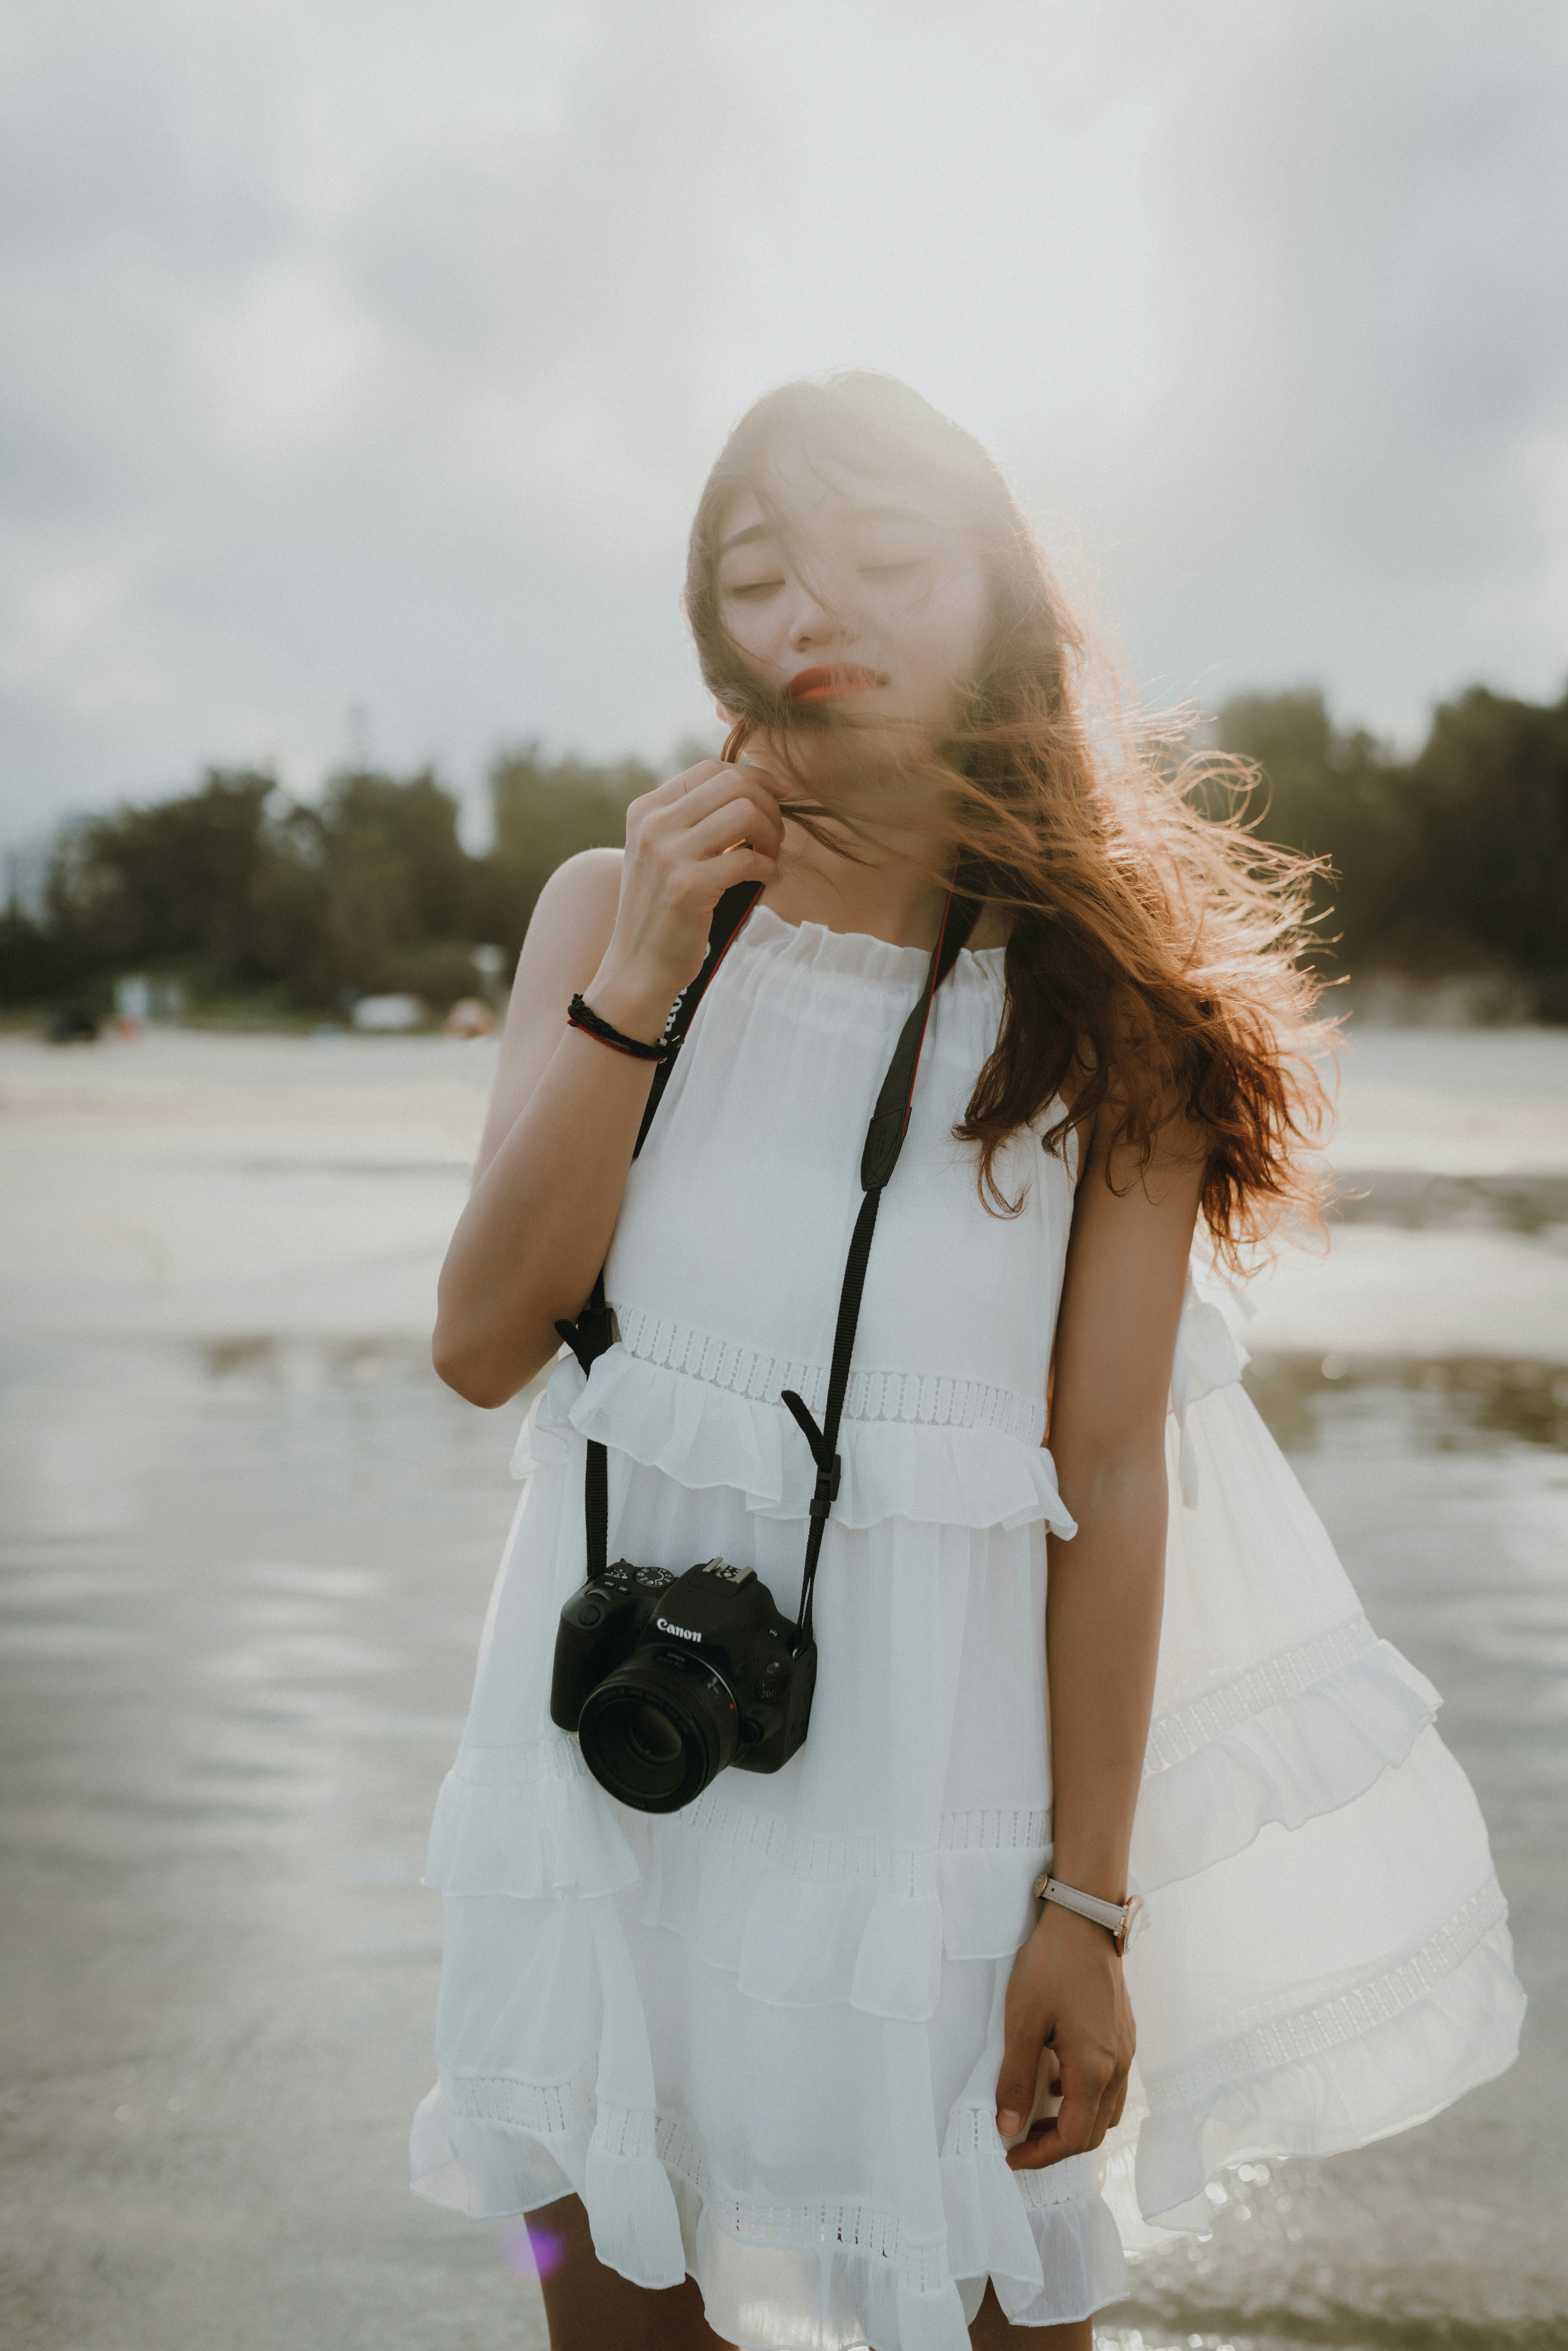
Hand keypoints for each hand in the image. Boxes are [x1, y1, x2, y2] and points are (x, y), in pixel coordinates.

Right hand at [583, 758, 786, 1040]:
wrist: (638, 967)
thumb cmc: (662, 910)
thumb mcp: (662, 853)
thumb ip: (692, 819)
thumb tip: (749, 787)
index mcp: (646, 810)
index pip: (711, 769)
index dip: (755, 776)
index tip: (781, 794)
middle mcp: (653, 825)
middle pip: (733, 785)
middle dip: (768, 804)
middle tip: (776, 834)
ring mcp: (667, 855)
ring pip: (745, 813)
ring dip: (772, 833)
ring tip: (771, 856)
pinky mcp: (687, 887)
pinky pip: (748, 859)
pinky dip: (769, 868)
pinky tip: (767, 880)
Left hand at [995, 1903, 1133, 2168]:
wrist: (1084, 1919)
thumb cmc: (1052, 1966)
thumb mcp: (1022, 2023)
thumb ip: (1015, 2079)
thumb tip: (1008, 2125)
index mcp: (1094, 2070)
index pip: (1073, 2138)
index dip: (1041, 2156)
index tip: (1012, 2156)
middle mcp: (1118, 2067)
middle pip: (1094, 2131)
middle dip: (1057, 2146)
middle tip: (1021, 2142)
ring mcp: (1126, 2050)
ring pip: (1107, 2110)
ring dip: (1075, 2124)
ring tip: (1037, 2116)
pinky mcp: (1124, 2034)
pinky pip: (1111, 2083)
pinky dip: (1086, 2096)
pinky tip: (1056, 2078)